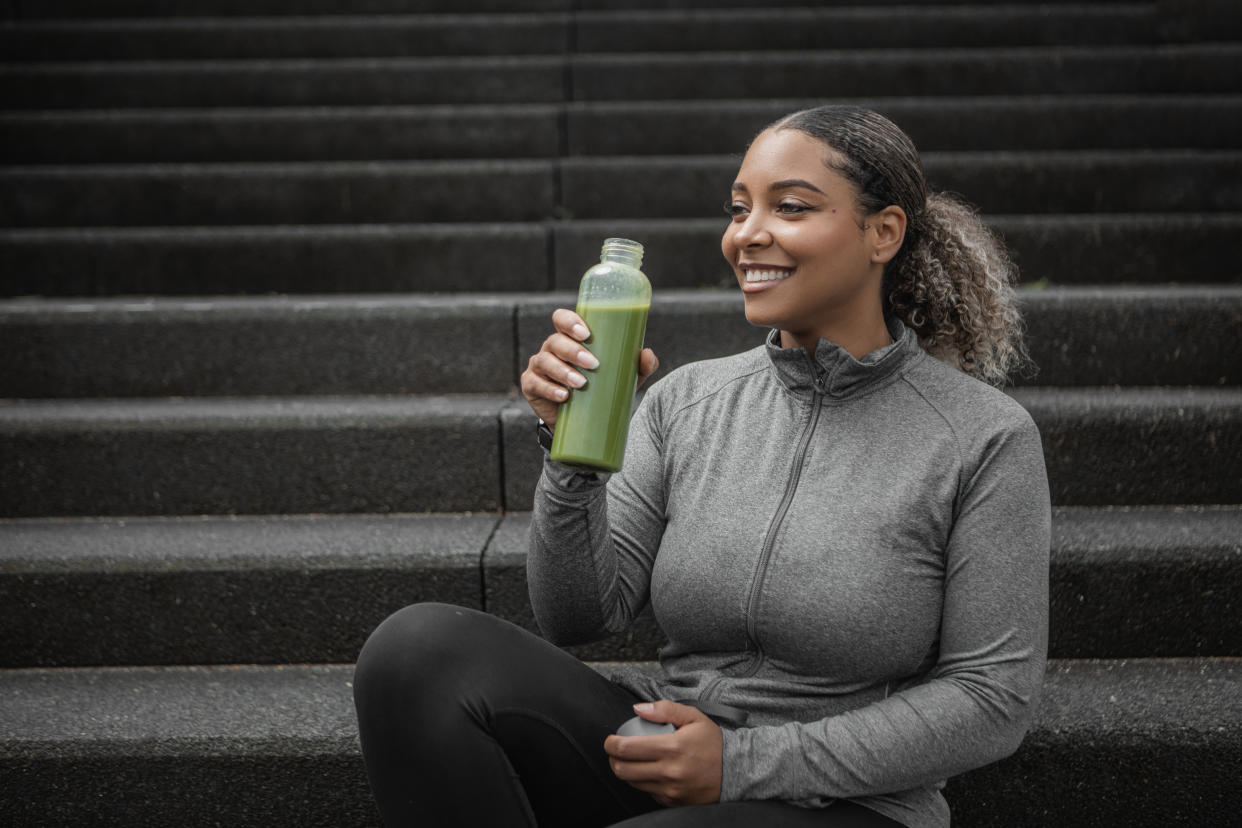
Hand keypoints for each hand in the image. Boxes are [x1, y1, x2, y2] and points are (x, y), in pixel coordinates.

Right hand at [520, 308, 658, 427]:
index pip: (562, 319)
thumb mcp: (624, 378)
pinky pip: (535, 383)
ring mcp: (539, 366)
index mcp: (569, 338)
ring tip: (581, 383)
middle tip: (593, 363)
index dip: (570, 321)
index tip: (587, 333)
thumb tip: (647, 354)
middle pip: (555, 341)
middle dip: (573, 350)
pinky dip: (549, 389)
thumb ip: (639, 366)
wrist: (584, 422)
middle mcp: (551, 348)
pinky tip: (563, 396)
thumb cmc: (603, 389)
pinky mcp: (531, 386)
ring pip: (544, 361)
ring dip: (562, 370)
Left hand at [604, 700, 721, 806]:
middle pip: (623, 770)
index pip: (627, 748)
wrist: (734, 771)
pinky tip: (650, 771)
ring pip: (632, 783)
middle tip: (616, 751)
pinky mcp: (673, 801)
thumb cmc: (713, 743)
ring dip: (625, 771)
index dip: (611, 744)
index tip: (610, 740)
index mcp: (672, 748)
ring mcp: (670, 790)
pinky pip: (648, 792)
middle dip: (612, 759)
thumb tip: (638, 708)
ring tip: (630, 760)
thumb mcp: (693, 717)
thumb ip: (664, 709)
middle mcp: (669, 772)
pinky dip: (643, 782)